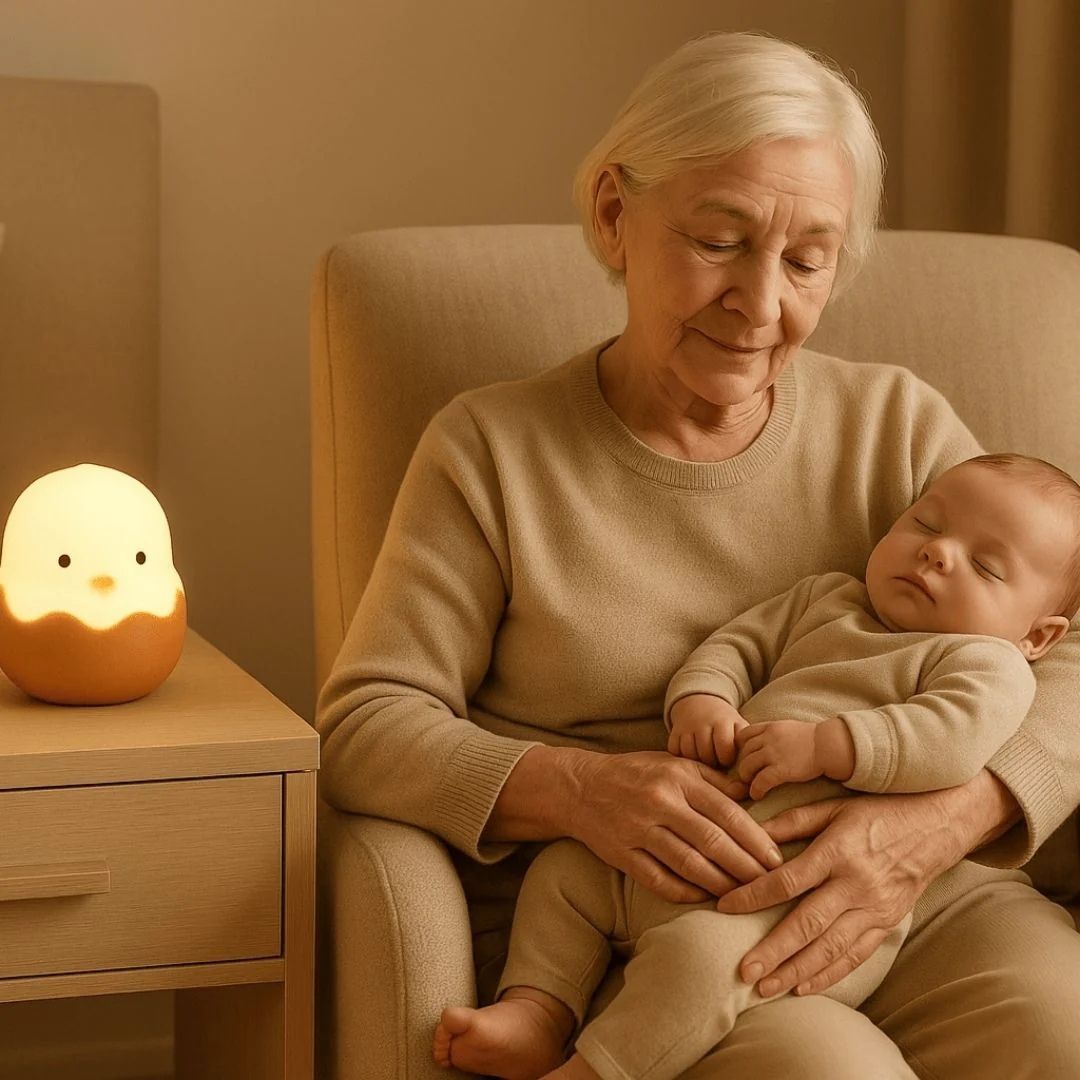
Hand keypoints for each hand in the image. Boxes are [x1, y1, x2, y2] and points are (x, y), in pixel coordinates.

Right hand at [566, 749, 782, 903]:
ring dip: (721, 884)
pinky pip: (659, 880)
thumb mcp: (673, 763)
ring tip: (744, 897)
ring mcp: (638, 829)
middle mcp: (659, 801)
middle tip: (771, 885)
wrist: (579, 786)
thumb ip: (711, 778)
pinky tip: (703, 898)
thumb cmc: (634, 773)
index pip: (726, 811)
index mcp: (677, 777)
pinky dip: (684, 892)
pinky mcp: (622, 853)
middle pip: (712, 840)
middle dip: (746, 866)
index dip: (755, 837)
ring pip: (689, 863)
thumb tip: (750, 794)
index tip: (776, 858)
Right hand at [668, 694, 748, 766]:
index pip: (724, 748)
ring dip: (697, 761)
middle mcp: (702, 723)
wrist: (700, 702)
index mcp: (721, 722)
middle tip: (716, 762)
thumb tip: (752, 759)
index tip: (728, 759)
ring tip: (705, 759)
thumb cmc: (723, 720)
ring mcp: (686, 727)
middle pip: (706, 754)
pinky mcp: (674, 732)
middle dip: (712, 762)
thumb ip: (745, 740)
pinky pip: (675, 751)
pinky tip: (690, 756)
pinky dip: (681, 757)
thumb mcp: (737, 724)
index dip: (727, 758)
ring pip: (689, 753)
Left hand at [712, 787, 967, 996]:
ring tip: (765, 987)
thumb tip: (752, 831)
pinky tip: (803, 987)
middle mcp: (855, 884)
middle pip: (808, 924)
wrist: (936, 826)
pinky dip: (829, 974)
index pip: (787, 880)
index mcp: (837, 851)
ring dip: (796, 971)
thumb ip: (794, 820)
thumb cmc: (878, 811)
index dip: (752, 896)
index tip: (722, 907)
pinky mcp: (888, 924)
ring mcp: (874, 908)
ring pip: (831, 948)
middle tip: (743, 970)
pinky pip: (856, 955)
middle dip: (773, 950)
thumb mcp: (834, 805)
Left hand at [734, 721, 819, 798]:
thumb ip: (775, 732)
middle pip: (743, 751)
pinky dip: (756, 790)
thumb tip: (766, 740)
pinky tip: (757, 795)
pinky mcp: (781, 770)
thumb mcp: (790, 728)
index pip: (743, 734)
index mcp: (771, 727)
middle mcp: (768, 738)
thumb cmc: (815, 739)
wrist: (830, 745)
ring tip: (750, 785)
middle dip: (742, 764)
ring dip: (745, 777)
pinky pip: (760, 781)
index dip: (740, 747)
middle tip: (746, 775)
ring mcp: (774, 753)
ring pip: (747, 765)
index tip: (744, 756)